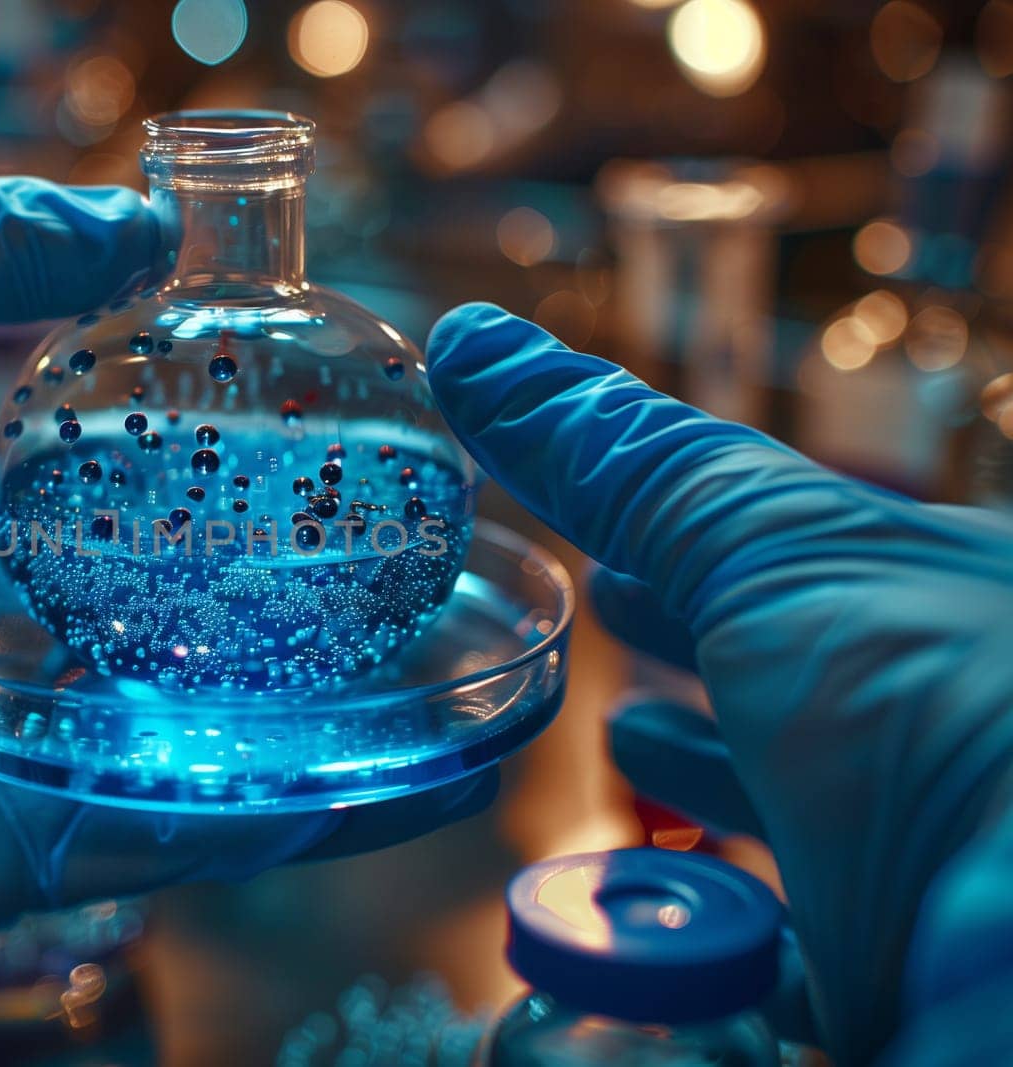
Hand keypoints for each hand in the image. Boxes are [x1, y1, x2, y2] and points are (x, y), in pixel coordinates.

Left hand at [0, 177, 493, 950]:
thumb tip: (136, 226)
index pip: (161, 458)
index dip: (266, 436)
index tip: (379, 410)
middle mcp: (31, 608)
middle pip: (212, 598)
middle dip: (333, 584)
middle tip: (464, 557)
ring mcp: (38, 727)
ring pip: (220, 723)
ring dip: (343, 709)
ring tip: (480, 682)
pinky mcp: (21, 833)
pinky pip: (173, 829)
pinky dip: (281, 812)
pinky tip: (402, 782)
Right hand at [426, 303, 1012, 1063]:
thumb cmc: (942, 702)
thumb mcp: (770, 544)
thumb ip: (622, 456)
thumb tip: (468, 340)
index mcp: (934, 607)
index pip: (787, 566)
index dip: (693, 553)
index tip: (620, 550)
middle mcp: (927, 732)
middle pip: (788, 691)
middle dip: (701, 656)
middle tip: (618, 624)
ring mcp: (907, 869)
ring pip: (792, 824)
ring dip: (708, 789)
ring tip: (630, 750)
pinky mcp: (876, 986)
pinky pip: (767, 966)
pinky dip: (699, 936)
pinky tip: (636, 923)